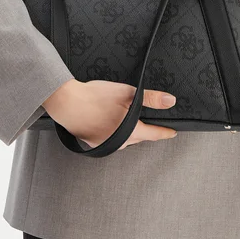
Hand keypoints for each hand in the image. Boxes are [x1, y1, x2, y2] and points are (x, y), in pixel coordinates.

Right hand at [43, 78, 177, 150]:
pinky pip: (111, 140)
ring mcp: (106, 145)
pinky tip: (111, 121)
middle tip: (150, 120)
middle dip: (145, 130)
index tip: (172, 132)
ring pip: (125, 139)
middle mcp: (120, 143)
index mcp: (131, 132)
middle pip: (139, 137)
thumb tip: (170, 101)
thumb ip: (151, 99)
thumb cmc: (96, 97)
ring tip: (129, 119)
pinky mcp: (93, 143)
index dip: (165, 132)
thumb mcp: (128, 93)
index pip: (154, 135)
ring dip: (130, 131)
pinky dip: (115, 132)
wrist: (67, 103)